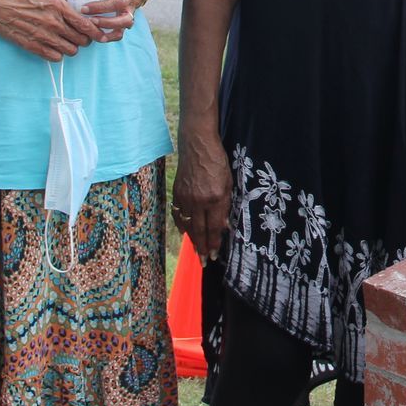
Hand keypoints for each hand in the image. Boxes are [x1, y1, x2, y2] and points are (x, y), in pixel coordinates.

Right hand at [0, 0, 102, 58]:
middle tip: (81, 36)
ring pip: (71, 50)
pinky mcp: (33, 46)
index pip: (86, 24)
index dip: (96, 32)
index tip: (100, 35)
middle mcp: (53, 22)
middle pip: (81, 39)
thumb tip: (75, 3)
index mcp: (57, 6)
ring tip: (67, 42)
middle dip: (85, 39)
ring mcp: (43, 36)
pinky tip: (53, 47)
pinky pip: (55, 57)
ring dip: (72, 47)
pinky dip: (57, 54)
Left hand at [58, 0, 141, 42]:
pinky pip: (122, 32)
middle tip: (83, 9)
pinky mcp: (128, 21)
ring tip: (92, 23)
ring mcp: (130, 10)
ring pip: (124, 20)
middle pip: (118, 3)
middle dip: (101, 7)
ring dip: (107, 23)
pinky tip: (99, 37)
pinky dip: (111, 36)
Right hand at [173, 130, 233, 261]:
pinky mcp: (177, 193)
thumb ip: (226, 205)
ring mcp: (185, 198)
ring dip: (192, 240)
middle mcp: (199, 201)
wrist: (197, 144)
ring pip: (187, 225)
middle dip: (203, 248)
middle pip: (200, 230)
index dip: (215, 243)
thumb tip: (224, 227)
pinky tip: (185, 232)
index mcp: (215, 198)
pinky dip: (182, 225)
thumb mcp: (229, 183)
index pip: (214, 227)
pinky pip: (178, 215)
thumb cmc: (217, 161)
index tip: (215, 255)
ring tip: (197, 251)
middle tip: (205, 261)